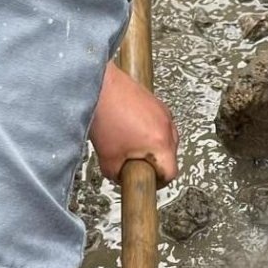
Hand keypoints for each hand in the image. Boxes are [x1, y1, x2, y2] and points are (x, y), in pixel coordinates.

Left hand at [90, 62, 178, 185]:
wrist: (97, 85)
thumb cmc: (104, 116)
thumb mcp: (107, 158)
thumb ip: (118, 175)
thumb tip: (122, 177)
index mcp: (160, 143)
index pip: (171, 172)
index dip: (158, 182)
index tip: (148, 181)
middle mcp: (167, 127)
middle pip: (170, 155)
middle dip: (155, 162)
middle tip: (135, 163)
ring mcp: (163, 112)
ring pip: (166, 138)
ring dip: (153, 145)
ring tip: (131, 143)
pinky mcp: (156, 102)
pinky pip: (159, 123)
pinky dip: (148, 130)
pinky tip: (128, 127)